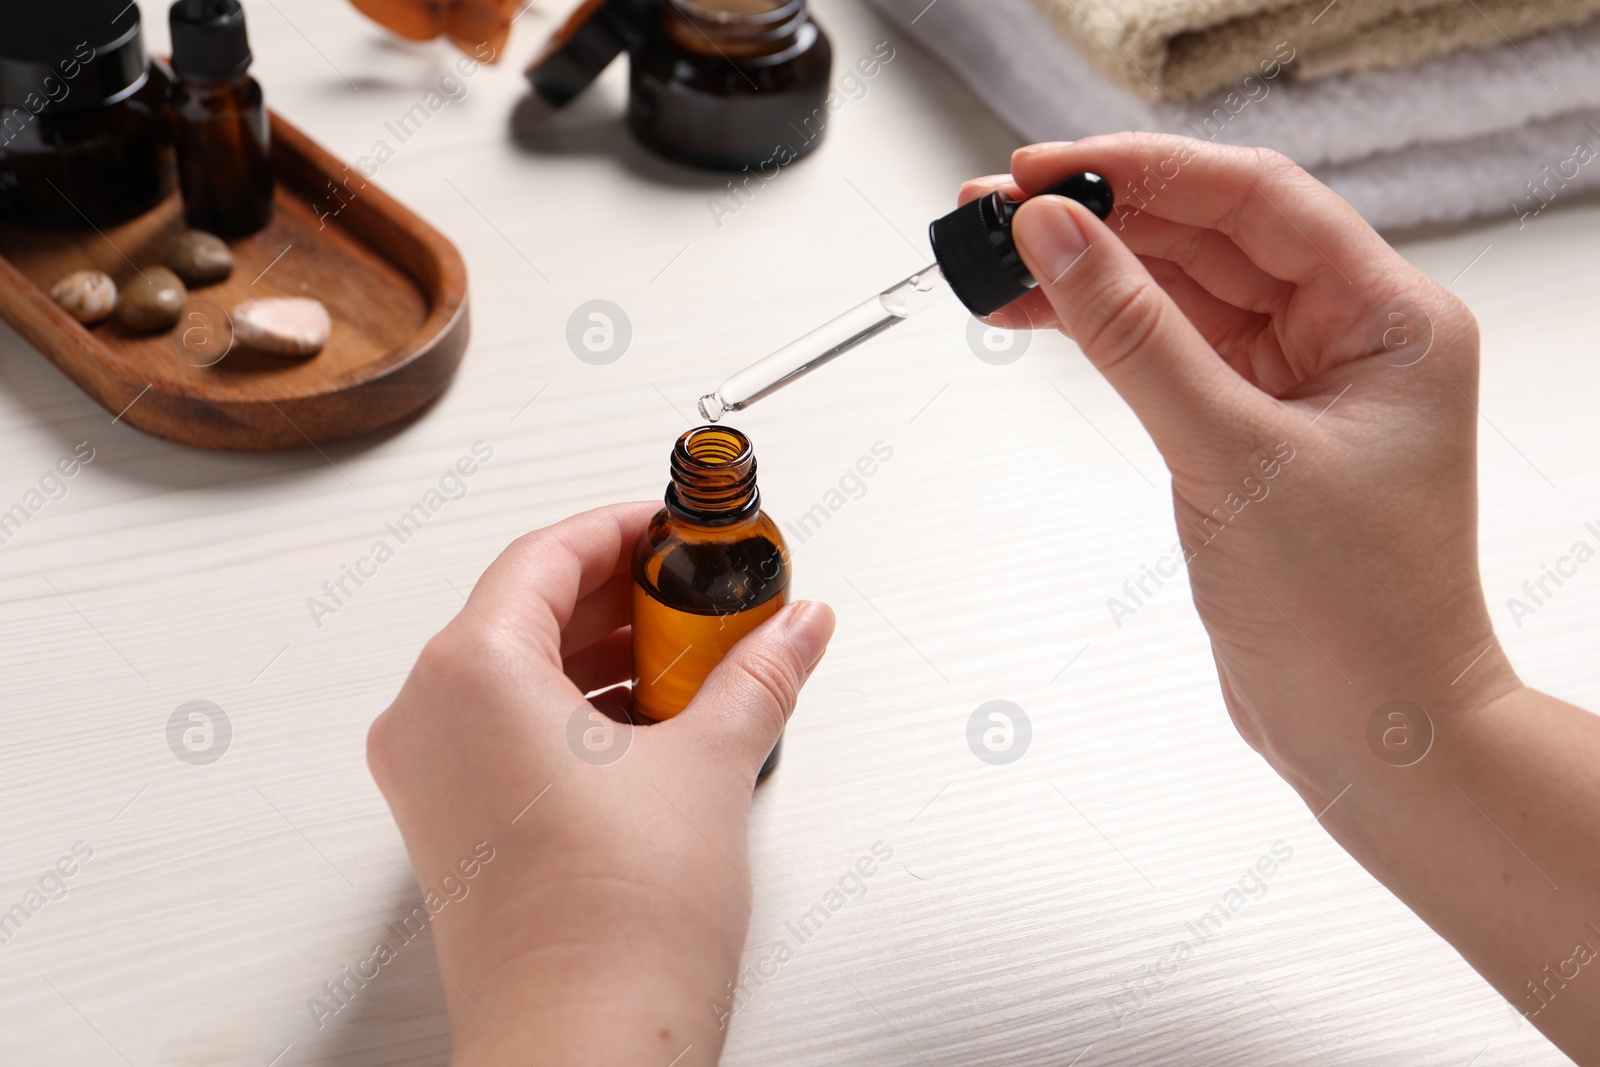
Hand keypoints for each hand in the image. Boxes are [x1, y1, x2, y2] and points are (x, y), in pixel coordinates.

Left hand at [367, 502, 834, 1065]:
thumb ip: (758, 675)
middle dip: (628, 598)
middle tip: (707, 597)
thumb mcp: (708, 766)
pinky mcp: (450, 828)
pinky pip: (508, 730)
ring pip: (518, 673)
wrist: (584, 1049)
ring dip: (608, 656)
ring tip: (697, 663)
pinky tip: (655, 726)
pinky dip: (579, 712)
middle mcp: (428, 717)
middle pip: (528, 610)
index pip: (547, 555)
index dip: (625, 530)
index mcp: (469, 673)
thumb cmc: (615, 926)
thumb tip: (796, 627)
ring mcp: (430, 778)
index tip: (680, 530)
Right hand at [964, 134, 1514, 789]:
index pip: (1255, 200)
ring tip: (997, 256)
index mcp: (1390, 321)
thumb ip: (1134, 336)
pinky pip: (1168, 352)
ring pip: (1181, 293)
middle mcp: (1350, 338)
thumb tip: (1057, 236)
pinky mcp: (1250, 429)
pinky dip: (1103, 332)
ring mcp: (1298, 384)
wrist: (1370, 733)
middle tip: (999, 206)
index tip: (1045, 169)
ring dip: (1091, 273)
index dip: (1143, 170)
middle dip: (1103, 216)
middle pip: (1212, 237)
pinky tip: (1037, 312)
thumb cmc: (1355, 617)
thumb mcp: (1231, 456)